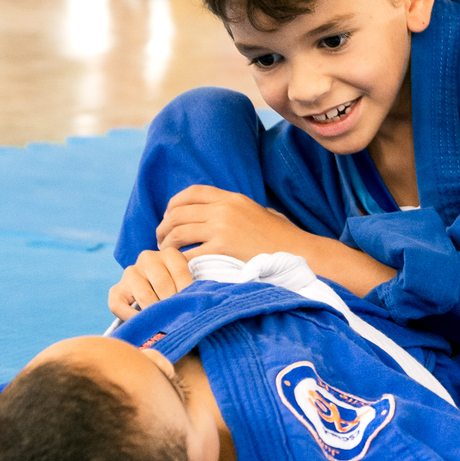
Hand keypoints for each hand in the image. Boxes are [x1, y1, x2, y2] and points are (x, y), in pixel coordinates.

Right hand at [108, 248, 192, 320]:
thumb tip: (196, 305)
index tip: (191, 306)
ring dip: (155, 313)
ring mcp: (130, 273)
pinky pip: (121, 307)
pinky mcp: (116, 290)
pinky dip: (133, 318)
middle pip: (163, 284)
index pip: (180, 272)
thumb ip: (192, 289)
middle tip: (178, 318)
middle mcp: (148, 258)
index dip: (186, 292)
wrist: (153, 292)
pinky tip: (143, 324)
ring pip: (145, 296)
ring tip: (164, 322)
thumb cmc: (177, 289)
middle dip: (171, 304)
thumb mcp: (186, 282)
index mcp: (169, 254)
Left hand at [157, 185, 309, 261]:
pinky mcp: (222, 249)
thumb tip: (222, 213)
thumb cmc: (282, 238)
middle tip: (161, 239)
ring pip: (178, 233)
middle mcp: (224, 209)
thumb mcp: (260, 212)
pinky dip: (179, 262)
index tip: (169, 216)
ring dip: (166, 244)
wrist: (298, 253)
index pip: (192, 192)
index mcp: (232, 198)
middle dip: (164, 226)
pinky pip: (188, 255)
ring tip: (166, 254)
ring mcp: (222, 228)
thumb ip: (239, 209)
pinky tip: (179, 268)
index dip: (174, 204)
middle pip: (179, 213)